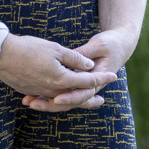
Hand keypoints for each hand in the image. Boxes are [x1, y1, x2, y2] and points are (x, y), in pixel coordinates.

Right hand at [0, 33, 115, 112]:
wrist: (0, 55)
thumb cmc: (28, 48)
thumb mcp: (55, 49)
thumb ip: (74, 58)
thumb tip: (89, 65)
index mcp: (61, 79)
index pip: (87, 81)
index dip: (102, 78)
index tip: (114, 76)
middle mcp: (52, 90)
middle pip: (76, 98)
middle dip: (90, 99)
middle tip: (102, 101)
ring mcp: (40, 92)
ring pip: (61, 101)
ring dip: (74, 101)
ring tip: (84, 101)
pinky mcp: (30, 91)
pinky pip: (48, 99)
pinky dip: (57, 100)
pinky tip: (60, 97)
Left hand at [20, 28, 137, 112]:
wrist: (120, 46)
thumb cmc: (111, 43)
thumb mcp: (99, 45)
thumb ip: (85, 54)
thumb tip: (72, 61)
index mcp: (97, 79)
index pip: (82, 93)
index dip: (69, 97)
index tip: (56, 99)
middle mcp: (89, 87)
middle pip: (69, 101)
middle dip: (50, 104)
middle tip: (33, 104)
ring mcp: (82, 86)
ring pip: (62, 99)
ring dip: (45, 102)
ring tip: (28, 101)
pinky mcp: (76, 82)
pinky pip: (60, 93)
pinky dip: (47, 95)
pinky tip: (32, 97)